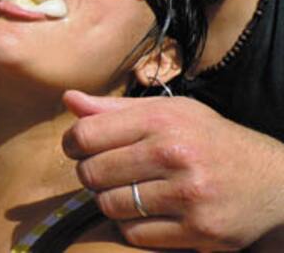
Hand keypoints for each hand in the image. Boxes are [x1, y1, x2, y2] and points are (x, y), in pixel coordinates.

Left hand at [62, 91, 283, 250]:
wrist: (273, 181)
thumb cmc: (209, 140)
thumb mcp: (169, 112)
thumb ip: (116, 109)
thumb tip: (69, 99)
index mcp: (163, 120)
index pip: (86, 134)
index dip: (73, 143)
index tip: (77, 147)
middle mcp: (175, 155)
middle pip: (93, 172)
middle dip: (90, 174)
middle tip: (104, 172)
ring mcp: (188, 196)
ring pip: (110, 206)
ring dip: (110, 201)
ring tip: (127, 191)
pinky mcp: (200, 231)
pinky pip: (135, 234)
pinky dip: (132, 226)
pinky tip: (147, 212)